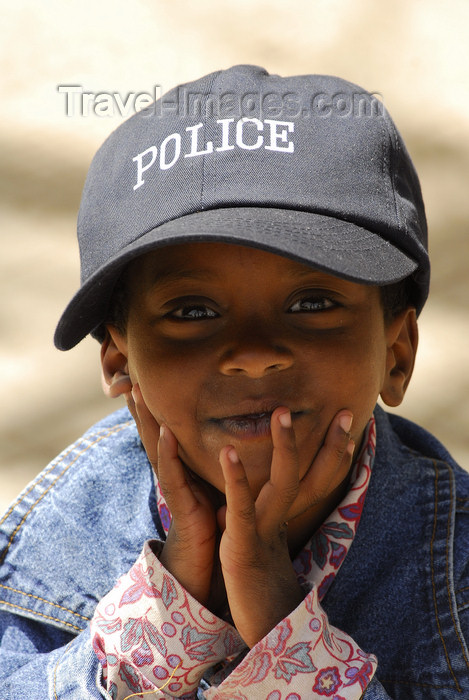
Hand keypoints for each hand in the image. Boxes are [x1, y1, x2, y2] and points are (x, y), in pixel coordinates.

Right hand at [130, 384, 217, 606]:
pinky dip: (168, 453)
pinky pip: (172, 475)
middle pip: (152, 434)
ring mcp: (173, 488)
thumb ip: (213, 463)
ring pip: (155, 448)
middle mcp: (171, 474)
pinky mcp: (181, 504)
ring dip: (147, 420)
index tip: (145, 379)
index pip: (165, 432)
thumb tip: (227, 435)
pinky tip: (166, 432)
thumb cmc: (213, 521)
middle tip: (131, 376)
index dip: (156, 407)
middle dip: (142, 407)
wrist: (205, 564)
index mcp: (181, 467)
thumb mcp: (213, 485)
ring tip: (135, 393)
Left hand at [217, 407, 353, 647]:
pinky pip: (241, 507)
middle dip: (332, 445)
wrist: (260, 631)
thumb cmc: (258, 582)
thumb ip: (262, 514)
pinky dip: (237, 479)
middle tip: (347, 414)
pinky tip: (229, 453)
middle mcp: (284, 521)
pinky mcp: (242, 545)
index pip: (318, 478)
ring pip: (284, 484)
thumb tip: (259, 492)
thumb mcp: (262, 540)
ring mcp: (265, 532)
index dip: (334, 453)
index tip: (347, 425)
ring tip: (281, 413)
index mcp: (287, 517)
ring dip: (285, 448)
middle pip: (313, 477)